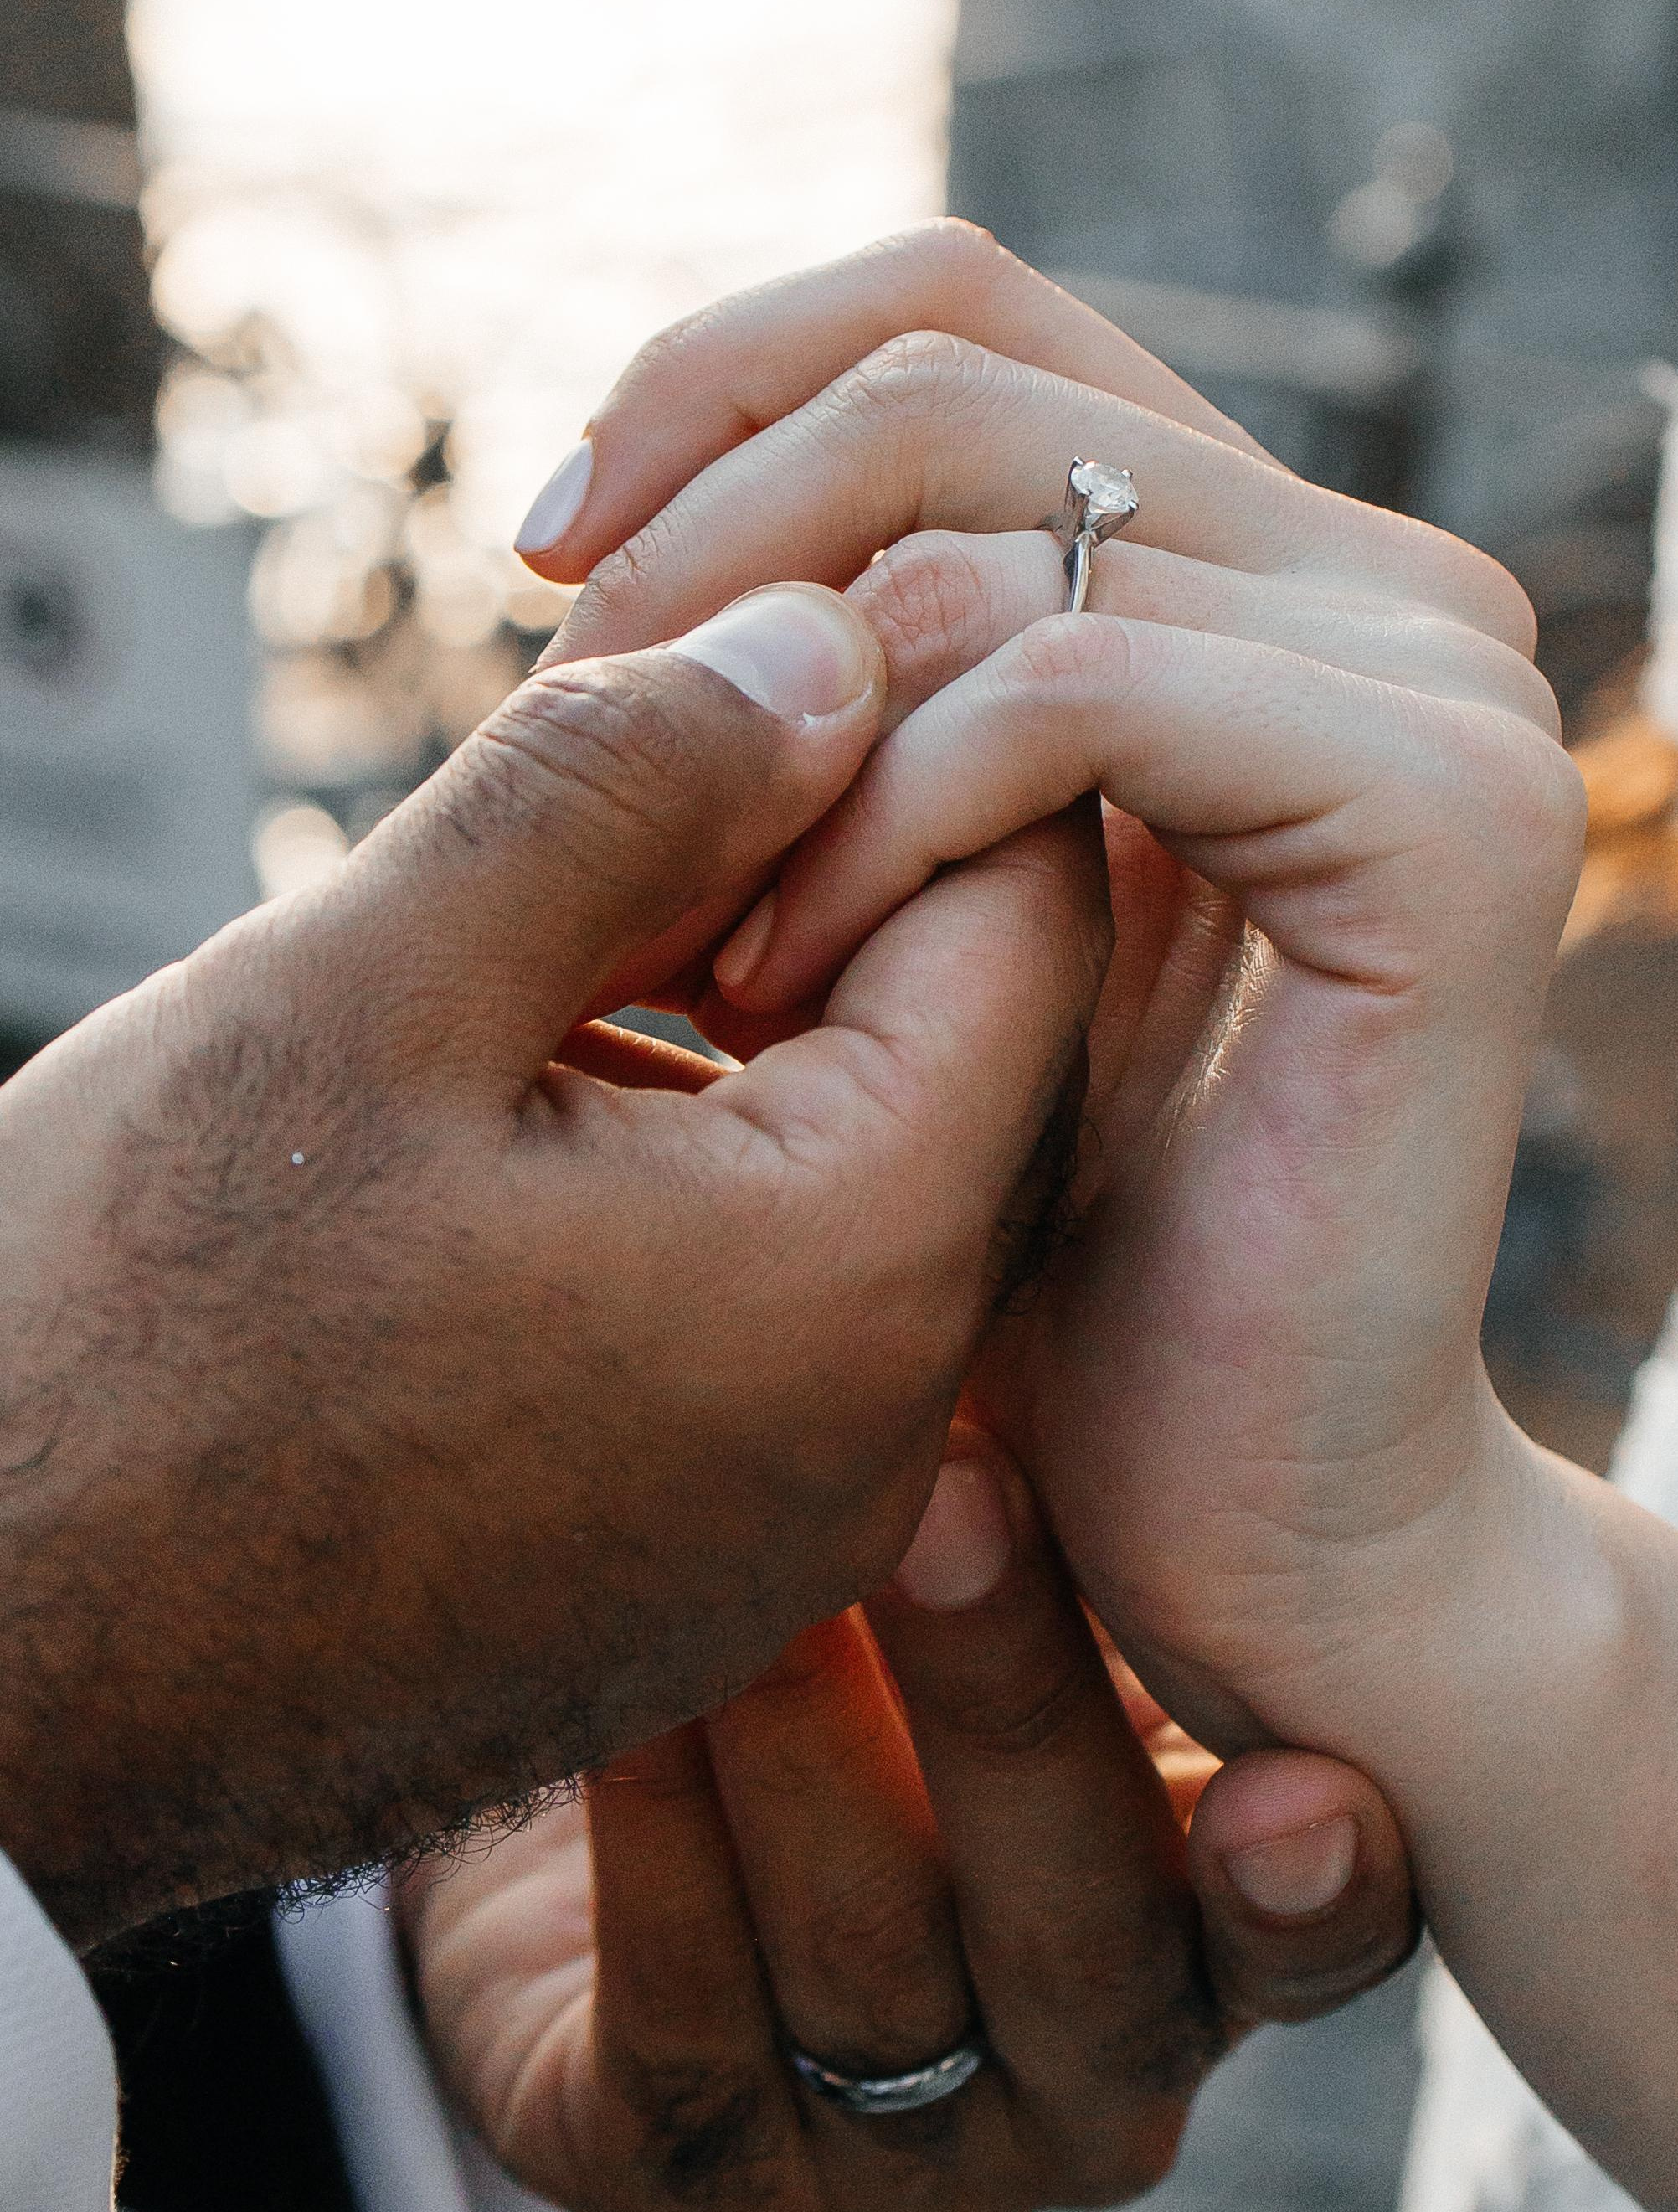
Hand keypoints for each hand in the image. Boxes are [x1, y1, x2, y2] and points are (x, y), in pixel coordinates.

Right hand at [0, 582, 1109, 1952]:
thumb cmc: (118, 1358)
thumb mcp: (357, 996)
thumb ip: (627, 789)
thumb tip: (832, 645)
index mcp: (850, 1271)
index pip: (1025, 909)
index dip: (900, 739)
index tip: (729, 672)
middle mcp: (880, 1430)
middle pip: (968, 1047)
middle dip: (822, 872)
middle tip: (630, 775)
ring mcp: (792, 1525)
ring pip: (866, 1172)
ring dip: (747, 1018)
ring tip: (545, 936)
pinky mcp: (697, 1567)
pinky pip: (777, 1312)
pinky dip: (695, 1167)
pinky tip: (528, 1105)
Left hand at [404, 1431, 1414, 2211]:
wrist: (610, 1778)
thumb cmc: (861, 1620)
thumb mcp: (1005, 1544)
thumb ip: (1091, 1477)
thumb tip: (1109, 1224)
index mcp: (1196, 1921)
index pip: (1306, 1937)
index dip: (1310, 1885)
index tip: (1295, 1786)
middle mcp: (1080, 2063)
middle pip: (1090, 1948)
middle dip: (1010, 1714)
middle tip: (947, 1500)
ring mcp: (892, 2158)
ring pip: (877, 1989)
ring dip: (809, 1763)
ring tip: (743, 1582)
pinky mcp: (691, 2182)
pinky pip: (680, 2043)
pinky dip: (656, 1860)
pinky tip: (621, 1710)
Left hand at [515, 221, 1577, 1758]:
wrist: (1235, 1512)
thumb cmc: (1043, 1238)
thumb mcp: (904, 909)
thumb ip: (856, 700)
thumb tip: (648, 536)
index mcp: (1252, 574)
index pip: (955, 313)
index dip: (716, 385)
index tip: (544, 570)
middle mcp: (1373, 583)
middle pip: (949, 373)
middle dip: (710, 565)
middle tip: (573, 773)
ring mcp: (1433, 684)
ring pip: (985, 541)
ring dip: (775, 750)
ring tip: (700, 978)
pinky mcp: (1441, 823)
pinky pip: (1068, 695)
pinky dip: (885, 828)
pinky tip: (797, 998)